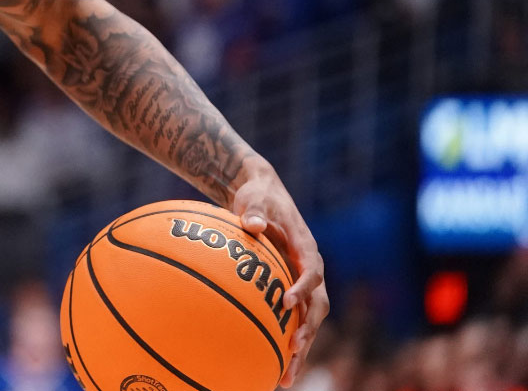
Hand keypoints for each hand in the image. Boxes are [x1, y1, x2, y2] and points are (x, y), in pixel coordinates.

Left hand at [229, 165, 328, 387]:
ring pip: (308, 322)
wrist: (263, 196)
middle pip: (317, 306)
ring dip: (301, 349)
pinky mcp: (290, 292)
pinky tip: (272, 369)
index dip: (303, 287)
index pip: (311, 271)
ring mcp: (302, 284)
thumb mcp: (257, 198)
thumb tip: (252, 223)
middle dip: (308, 329)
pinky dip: (285, 344)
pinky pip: (292, 321)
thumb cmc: (258, 197)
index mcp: (306, 248)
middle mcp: (310, 270)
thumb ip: (256, 210)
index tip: (287, 301)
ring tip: (285, 378)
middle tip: (293, 349)